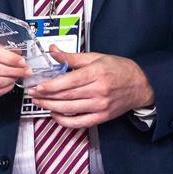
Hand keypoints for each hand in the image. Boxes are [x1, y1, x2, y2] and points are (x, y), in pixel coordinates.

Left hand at [27, 46, 153, 129]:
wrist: (140, 85)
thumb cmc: (119, 69)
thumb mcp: (96, 57)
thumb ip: (72, 57)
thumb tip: (53, 51)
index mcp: (96, 73)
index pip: (68, 81)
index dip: (50, 85)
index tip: (37, 86)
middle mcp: (98, 91)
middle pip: (66, 96)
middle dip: (46, 96)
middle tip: (32, 94)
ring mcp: (100, 106)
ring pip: (70, 109)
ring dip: (51, 107)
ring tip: (39, 103)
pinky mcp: (102, 117)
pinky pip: (79, 122)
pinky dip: (64, 121)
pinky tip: (55, 114)